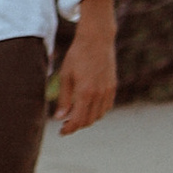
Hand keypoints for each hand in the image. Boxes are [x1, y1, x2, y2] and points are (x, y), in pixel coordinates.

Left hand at [55, 0, 116, 133]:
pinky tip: (88, 106)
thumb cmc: (77, 55)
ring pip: (99, 115)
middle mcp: (99, 94)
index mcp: (85, 92)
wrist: (97, 39)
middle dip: (77, 125)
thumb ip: (63, 99)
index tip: (61, 132)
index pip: (78, 120)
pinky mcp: (113, 87)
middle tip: (65, 124)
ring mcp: (108, 91)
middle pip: (89, 120)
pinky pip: (106, 107)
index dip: (69, 129)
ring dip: (87, 119)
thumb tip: (59, 118)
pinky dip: (97, 111)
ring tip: (75, 115)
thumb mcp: (65, 76)